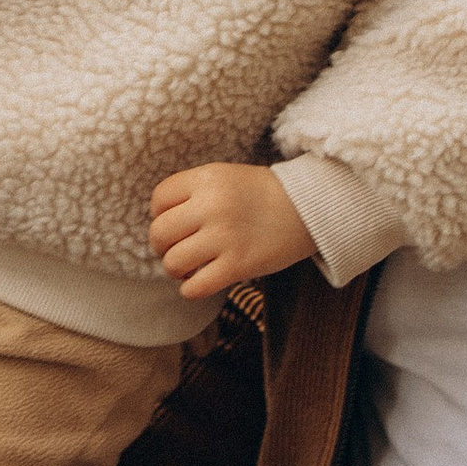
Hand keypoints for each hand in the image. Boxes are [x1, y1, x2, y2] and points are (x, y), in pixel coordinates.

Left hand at [150, 163, 316, 299]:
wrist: (308, 208)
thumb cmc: (261, 195)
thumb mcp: (225, 176)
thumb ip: (192, 191)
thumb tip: (158, 221)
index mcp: (207, 178)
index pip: (159, 199)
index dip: (160, 214)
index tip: (176, 222)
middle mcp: (212, 206)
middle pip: (159, 233)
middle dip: (162, 246)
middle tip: (177, 248)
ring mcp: (225, 237)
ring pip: (173, 262)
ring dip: (175, 269)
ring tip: (189, 267)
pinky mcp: (238, 265)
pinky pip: (195, 287)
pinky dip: (190, 289)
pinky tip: (200, 281)